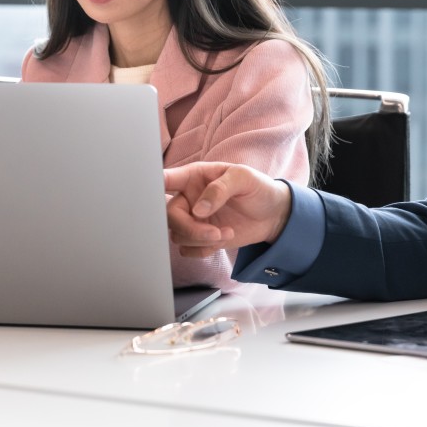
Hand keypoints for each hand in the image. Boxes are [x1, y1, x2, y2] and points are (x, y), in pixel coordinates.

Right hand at [163, 162, 291, 257]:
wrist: (273, 214)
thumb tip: (198, 210)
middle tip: (214, 232)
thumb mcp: (244, 178)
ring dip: (200, 240)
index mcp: (194, 176)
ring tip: (225, 233)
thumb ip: (220, 189)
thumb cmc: (258, 188)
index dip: (153, 186)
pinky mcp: (200, 238)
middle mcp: (188, 198)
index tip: (153, 195)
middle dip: (189, 228)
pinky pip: (187, 249)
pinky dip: (203, 250)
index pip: (165, 179)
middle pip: (169, 215)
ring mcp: (193, 219)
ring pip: (177, 234)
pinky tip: (223, 239)